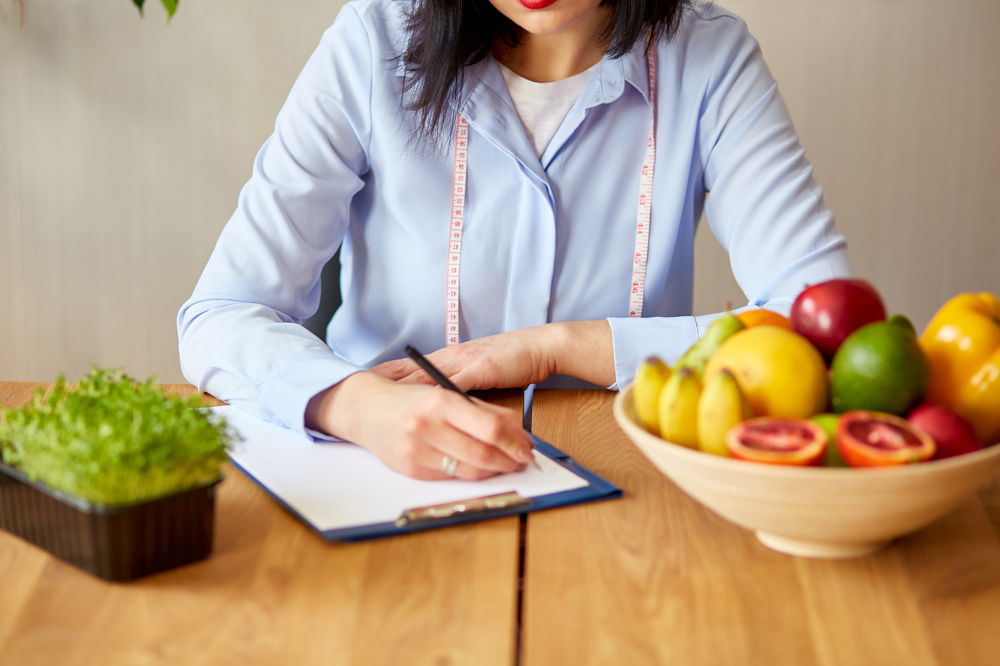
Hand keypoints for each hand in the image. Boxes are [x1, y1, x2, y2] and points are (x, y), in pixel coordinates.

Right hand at [306, 372, 535, 479]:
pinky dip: (470, 473)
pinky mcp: (411, 469)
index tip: (527, 446)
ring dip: (494, 470)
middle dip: (509, 460)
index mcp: (440, 401)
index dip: (514, 441)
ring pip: (469, 470)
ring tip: (505, 465)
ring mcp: (417, 450)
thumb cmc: (410, 399)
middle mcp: (427, 426)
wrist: (365, 409)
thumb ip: (480, 409)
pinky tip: (479, 467)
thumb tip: (516, 428)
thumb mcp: (445, 393)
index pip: (490, 428)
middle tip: (522, 459)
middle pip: (483, 453)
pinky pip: (451, 476)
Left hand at [371, 326, 555, 391]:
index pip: (411, 364)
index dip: (386, 373)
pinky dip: (433, 396)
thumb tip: (444, 400)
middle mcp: (452, 357)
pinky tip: (418, 404)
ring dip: (401, 388)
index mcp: (451, 357)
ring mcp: (464, 362)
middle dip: (383, 380)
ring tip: (377, 398)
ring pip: (425, 377)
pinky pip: (452, 385)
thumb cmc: (514, 360)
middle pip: (410, 369)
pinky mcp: (479, 371)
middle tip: (355, 388)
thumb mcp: (480, 371)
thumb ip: (461, 384)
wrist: (540, 347)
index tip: (362, 381)